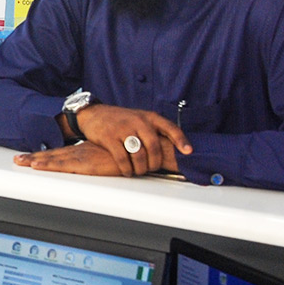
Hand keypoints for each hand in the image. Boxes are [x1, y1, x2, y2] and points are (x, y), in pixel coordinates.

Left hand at [15, 140, 124, 175]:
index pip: (60, 153)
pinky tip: (39, 165)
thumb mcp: (111, 156)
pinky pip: (64, 165)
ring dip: (37, 160)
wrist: (143, 148)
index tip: (31, 157)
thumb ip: (102, 160)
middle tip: (18, 159)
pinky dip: (49, 164)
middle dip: (34, 157)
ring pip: (54, 159)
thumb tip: (98, 165)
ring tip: (22, 162)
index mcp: (85, 151)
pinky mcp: (88, 164)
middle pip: (53, 155)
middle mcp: (81, 152)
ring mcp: (83, 157)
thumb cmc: (131, 153)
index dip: (45, 156)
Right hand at [72, 104, 191, 176]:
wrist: (94, 113)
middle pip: (154, 147)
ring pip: (139, 155)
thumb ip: (153, 130)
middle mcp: (138, 121)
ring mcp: (123, 129)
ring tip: (139, 171)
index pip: (170, 127)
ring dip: (141, 168)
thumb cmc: (120, 120)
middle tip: (152, 169)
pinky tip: (127, 171)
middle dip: (155, 163)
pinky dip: (127, 168)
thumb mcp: (139, 118)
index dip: (181, 140)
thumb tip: (171, 149)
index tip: (188, 152)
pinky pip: (122, 158)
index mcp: (149, 117)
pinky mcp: (109, 137)